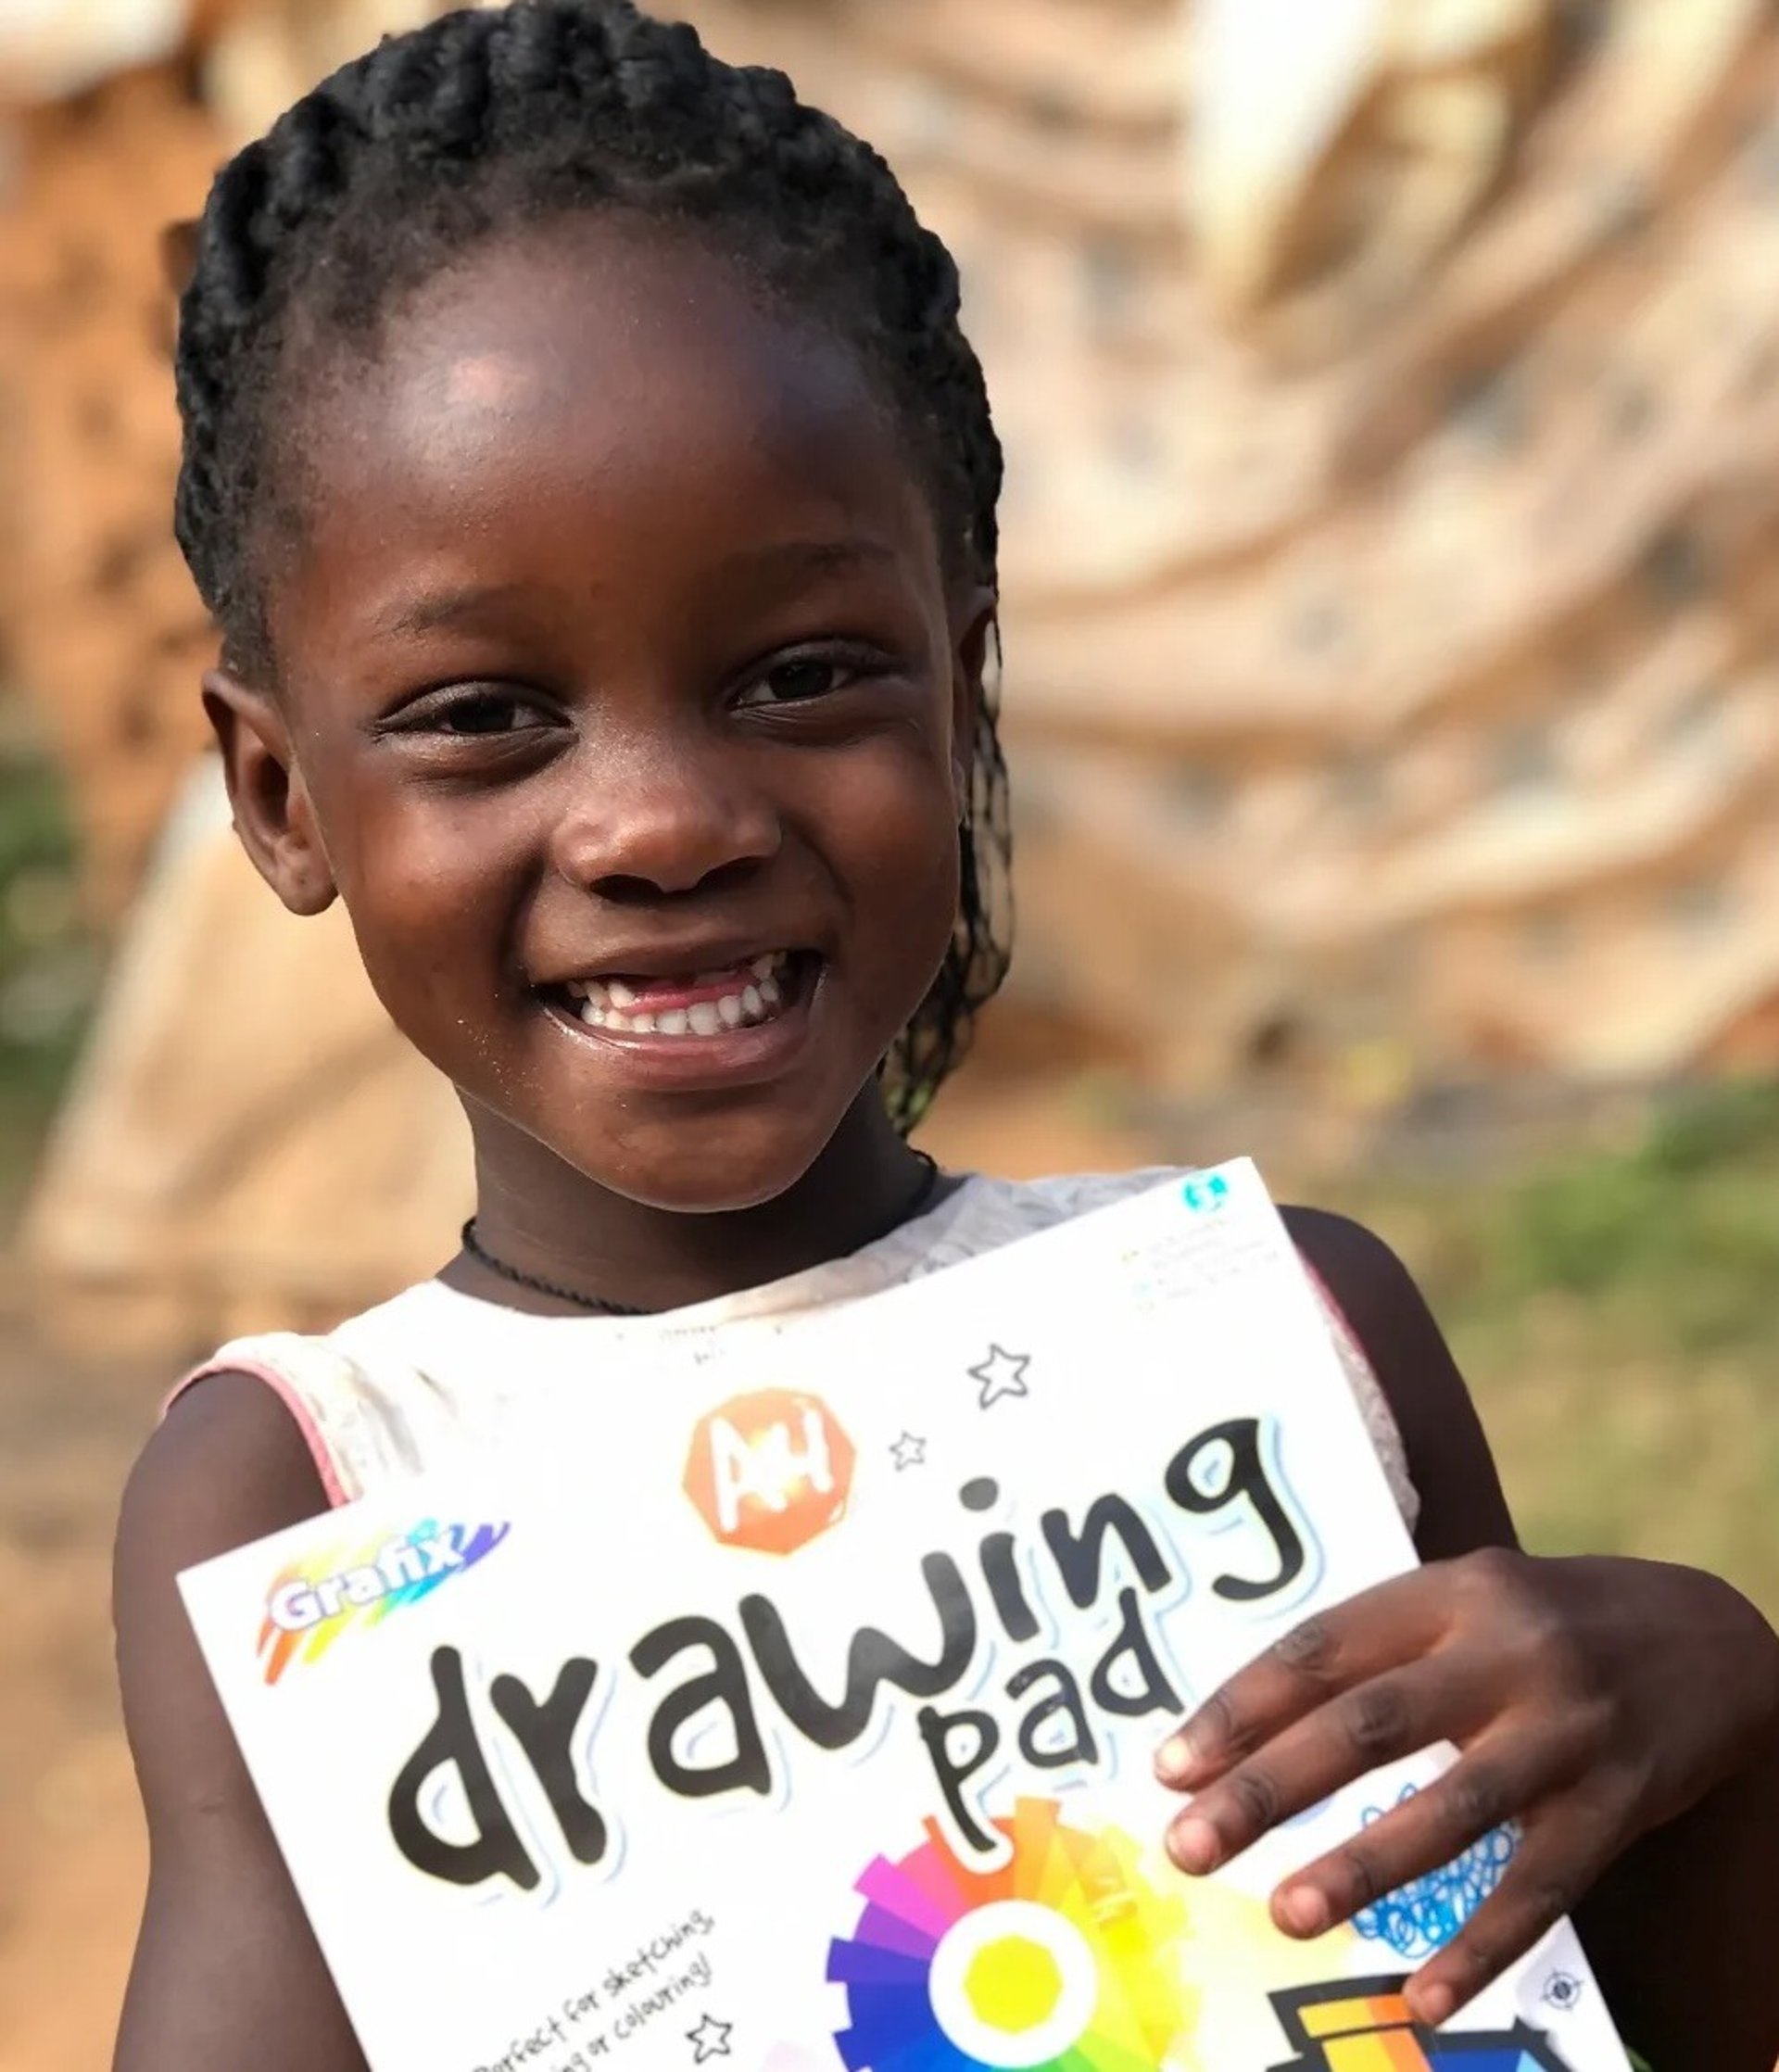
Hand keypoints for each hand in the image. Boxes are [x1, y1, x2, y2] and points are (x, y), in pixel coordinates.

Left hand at [1153, 1548, 1778, 2024]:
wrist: (1710, 1636)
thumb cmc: (1546, 1622)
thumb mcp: (1466, 1598)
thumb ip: (1377, 1646)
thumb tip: (1248, 1727)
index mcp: (1450, 1591)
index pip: (1322, 1649)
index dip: (1240, 1708)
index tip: (1169, 1767)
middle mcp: (1506, 1651)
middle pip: (1369, 1723)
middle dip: (1269, 1788)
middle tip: (1189, 1845)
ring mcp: (1567, 1729)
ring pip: (1454, 1807)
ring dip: (1363, 1866)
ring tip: (1286, 1913)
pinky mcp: (1620, 1803)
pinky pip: (1542, 1887)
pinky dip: (1482, 1947)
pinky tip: (1425, 1999)